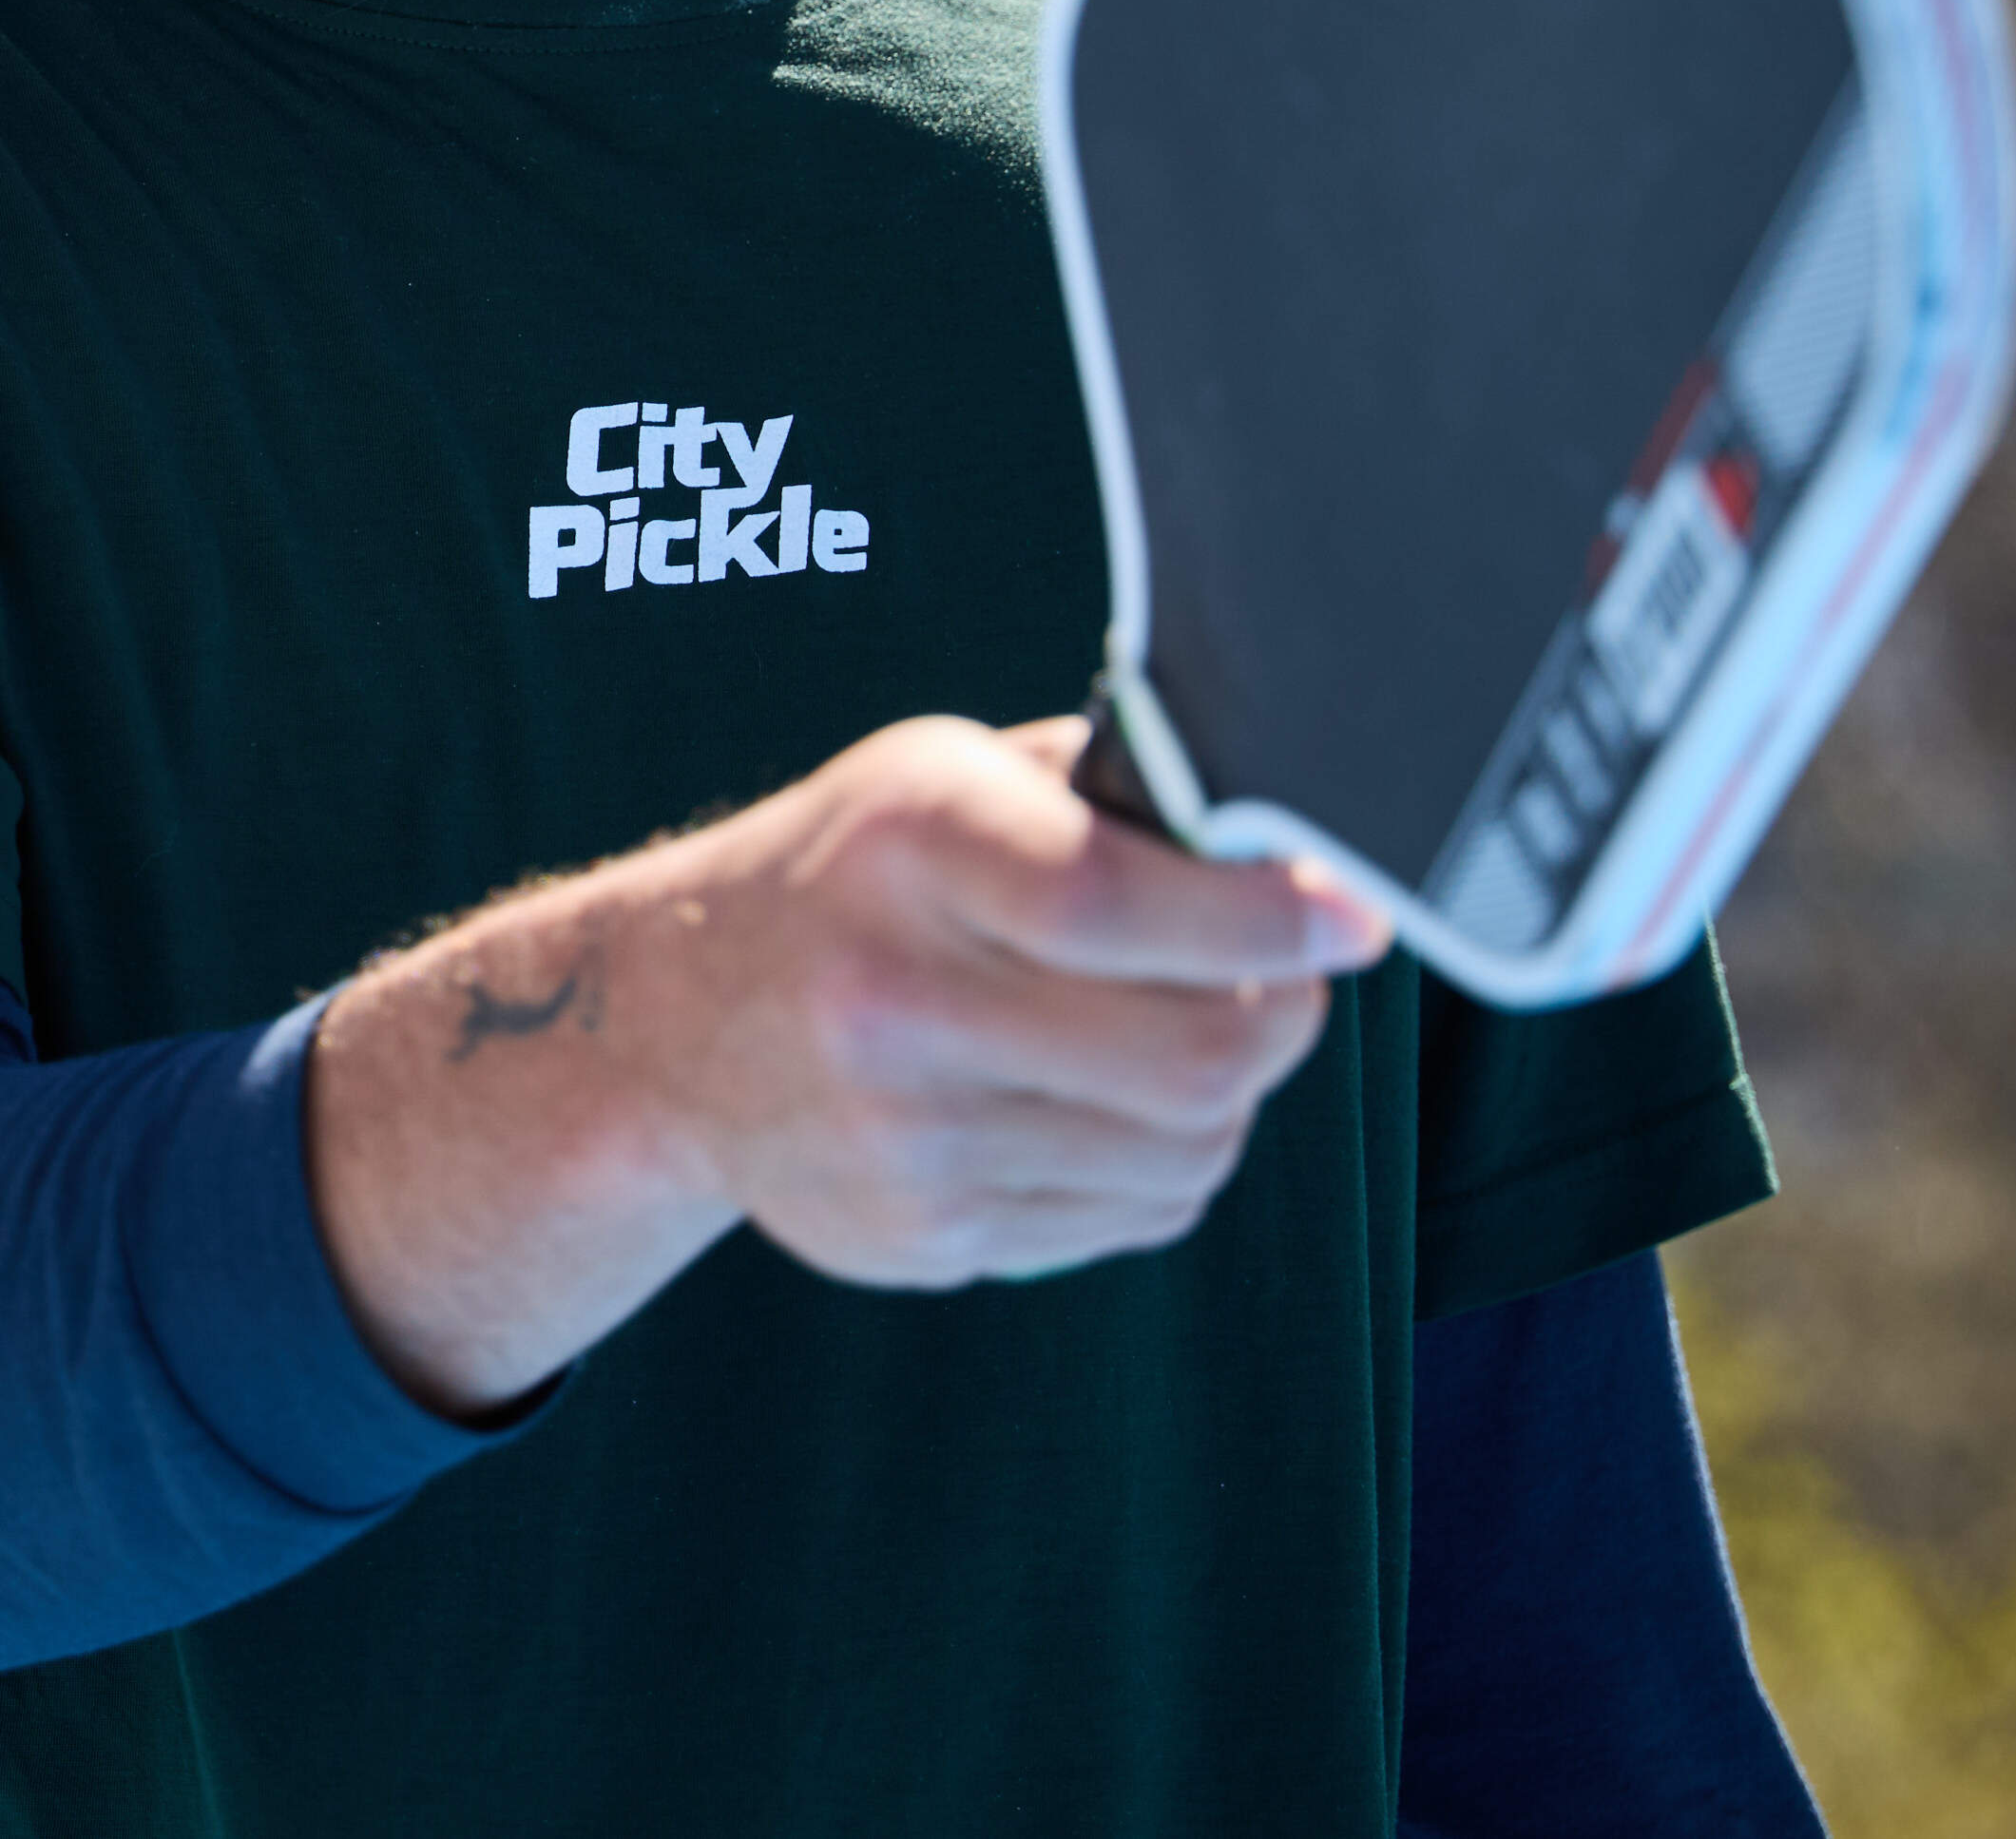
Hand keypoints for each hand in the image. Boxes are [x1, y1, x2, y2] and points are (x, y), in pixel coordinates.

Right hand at [306, 715, 1383, 1410]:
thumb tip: (1289, 852)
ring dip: (1225, 1098)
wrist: (663, 1025)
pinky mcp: (924, 1236)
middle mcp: (893, 995)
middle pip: (1194, 1056)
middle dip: (1280, 1015)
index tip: (1352, 916)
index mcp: (907, 845)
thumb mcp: (939, 779)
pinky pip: (1134, 1217)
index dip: (1270, 917)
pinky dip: (1160, 1164)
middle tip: (1286, 978)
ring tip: (1178, 1037)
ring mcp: (904, 1134)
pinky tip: (1100, 1104)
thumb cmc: (849, 875)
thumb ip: (1104, 795)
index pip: (1124, 900)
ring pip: (1187, 1151)